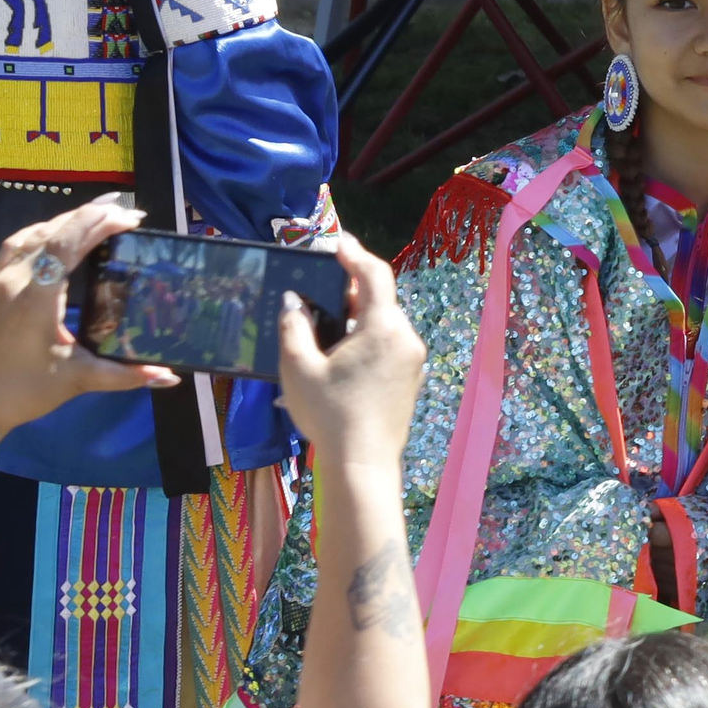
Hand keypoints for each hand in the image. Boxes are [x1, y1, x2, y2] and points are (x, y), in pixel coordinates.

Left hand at [0, 195, 172, 441]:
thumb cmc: (21, 391)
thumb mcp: (77, 380)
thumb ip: (125, 374)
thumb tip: (168, 376)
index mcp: (36, 295)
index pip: (67, 243)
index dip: (98, 223)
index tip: (129, 217)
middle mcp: (13, 279)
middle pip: (50, 231)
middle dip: (87, 216)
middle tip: (123, 213)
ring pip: (29, 235)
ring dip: (62, 222)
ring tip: (93, 220)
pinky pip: (15, 248)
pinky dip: (40, 235)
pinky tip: (55, 240)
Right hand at [273, 234, 424, 472]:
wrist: (363, 463)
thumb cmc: (329, 413)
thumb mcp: (299, 366)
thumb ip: (294, 325)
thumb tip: (294, 301)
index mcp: (384, 328)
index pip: (375, 274)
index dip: (355, 254)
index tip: (337, 244)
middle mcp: (406, 339)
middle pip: (382, 299)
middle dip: (353, 287)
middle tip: (323, 284)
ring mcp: (413, 361)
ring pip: (386, 324)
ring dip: (360, 315)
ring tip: (327, 320)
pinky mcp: (411, 380)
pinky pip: (390, 346)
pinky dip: (368, 338)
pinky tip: (343, 352)